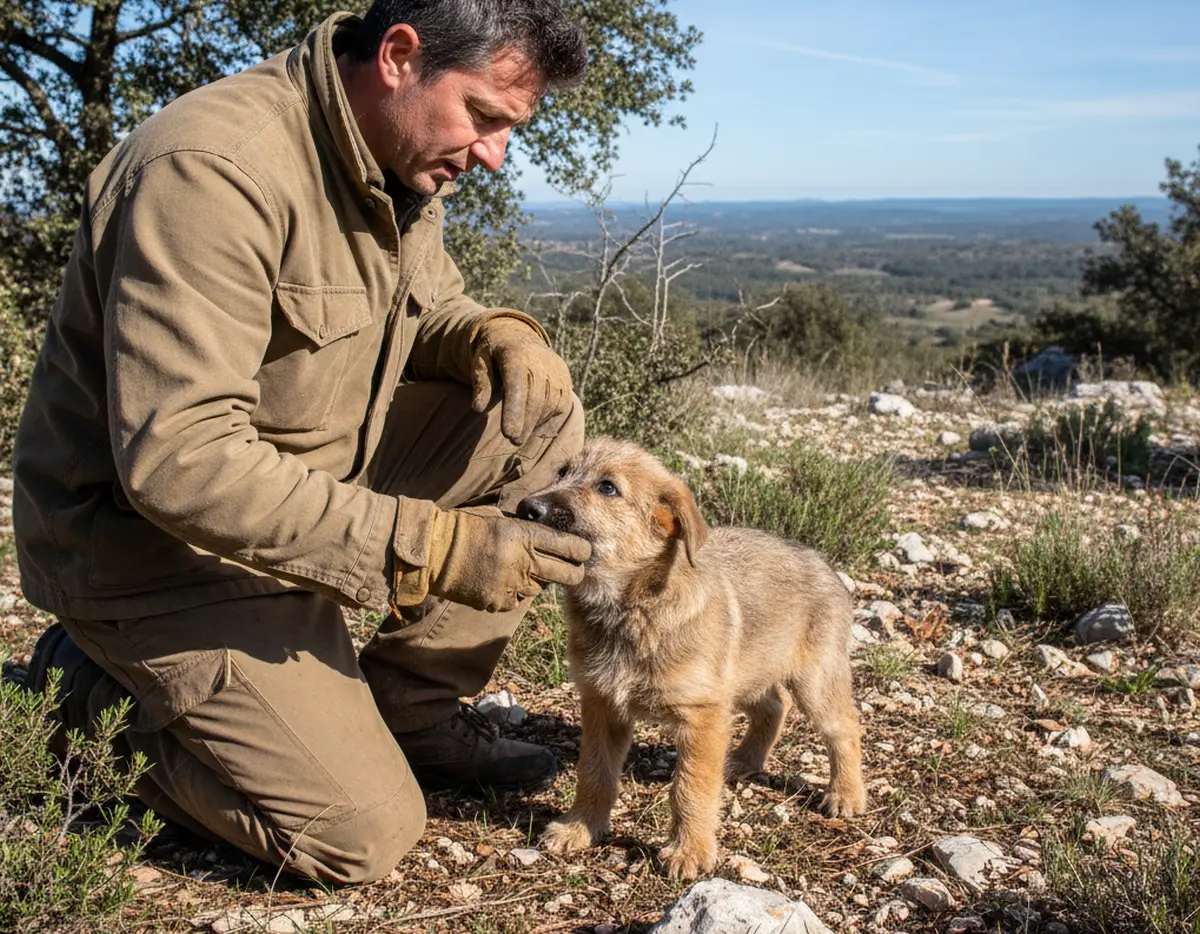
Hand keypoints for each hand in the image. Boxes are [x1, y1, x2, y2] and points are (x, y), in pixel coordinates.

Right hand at [425, 507, 590, 611]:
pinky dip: (517, 591)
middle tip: (574, 569)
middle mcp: (524, 562)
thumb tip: (550, 530)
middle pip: (567, 574)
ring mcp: (513, 585)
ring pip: (543, 587)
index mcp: (525, 536)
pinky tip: (504, 579)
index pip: (570, 547)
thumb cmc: (466, 527)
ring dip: (540, 580)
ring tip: (525, 569)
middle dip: (574, 572)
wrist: (435, 552)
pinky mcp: (500, 602)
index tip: (584, 550)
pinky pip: (519, 598)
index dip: (582, 550)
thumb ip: (527, 527)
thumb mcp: (501, 517)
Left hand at [471, 318, 572, 444]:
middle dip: (525, 423)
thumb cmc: (493, 354)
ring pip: (550, 405)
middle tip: (513, 440)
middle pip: (536, 398)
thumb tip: (477, 408)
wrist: (518, 336)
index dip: (514, 410)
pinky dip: (548, 420)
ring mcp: (557, 371)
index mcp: (516, 354)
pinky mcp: (565, 381)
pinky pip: (561, 406)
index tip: (509, 434)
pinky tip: (533, 427)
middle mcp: (541, 361)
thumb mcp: (480, 362)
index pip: (517, 385)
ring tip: (519, 436)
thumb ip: (481, 383)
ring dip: (535, 423)